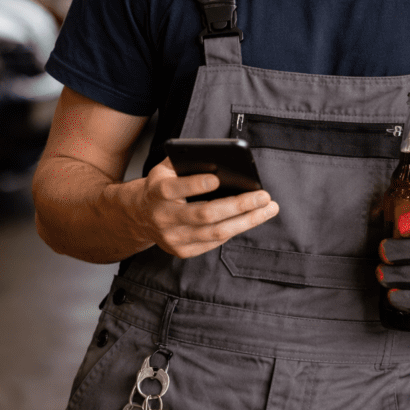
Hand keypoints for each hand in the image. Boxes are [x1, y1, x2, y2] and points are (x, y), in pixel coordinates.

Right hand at [117, 157, 279, 259]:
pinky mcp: (182, 251)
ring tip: (268, 209)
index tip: (218, 178)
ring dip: (247, 221)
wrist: (140, 216)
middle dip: (238, 205)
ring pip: (216, 232)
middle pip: (205, 215)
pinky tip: (251, 218)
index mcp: (156, 192)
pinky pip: (215, 242)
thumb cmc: (163, 184)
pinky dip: (235, 229)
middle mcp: (163, 218)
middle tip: (264, 195)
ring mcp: (172, 238)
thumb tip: (221, 158)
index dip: (195, 185)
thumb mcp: (167, 167)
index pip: (174, 189)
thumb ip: (188, 160)